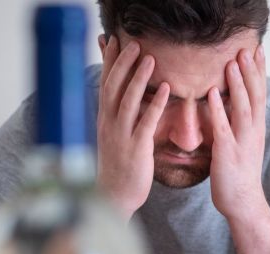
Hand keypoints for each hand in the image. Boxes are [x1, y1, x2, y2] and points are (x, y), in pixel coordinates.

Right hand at [96, 37, 169, 217]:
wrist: (114, 196)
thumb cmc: (117, 167)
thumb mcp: (112, 137)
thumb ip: (116, 116)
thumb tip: (120, 98)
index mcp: (103, 120)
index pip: (104, 84)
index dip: (109, 62)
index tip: (114, 40)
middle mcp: (109, 124)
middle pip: (114, 87)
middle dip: (124, 63)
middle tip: (135, 43)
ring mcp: (121, 136)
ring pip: (128, 100)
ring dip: (139, 78)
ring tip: (151, 59)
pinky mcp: (136, 149)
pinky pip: (146, 122)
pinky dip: (155, 104)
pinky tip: (165, 89)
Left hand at [208, 45, 267, 222]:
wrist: (243, 203)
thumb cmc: (240, 174)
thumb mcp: (244, 144)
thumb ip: (240, 124)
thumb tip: (233, 104)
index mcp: (257, 128)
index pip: (261, 94)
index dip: (260, 72)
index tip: (258, 49)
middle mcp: (254, 132)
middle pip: (255, 96)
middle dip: (251, 72)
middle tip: (246, 49)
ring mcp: (242, 142)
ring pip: (243, 108)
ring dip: (238, 85)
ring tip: (232, 64)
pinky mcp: (228, 153)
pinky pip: (224, 127)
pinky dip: (219, 109)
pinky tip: (213, 93)